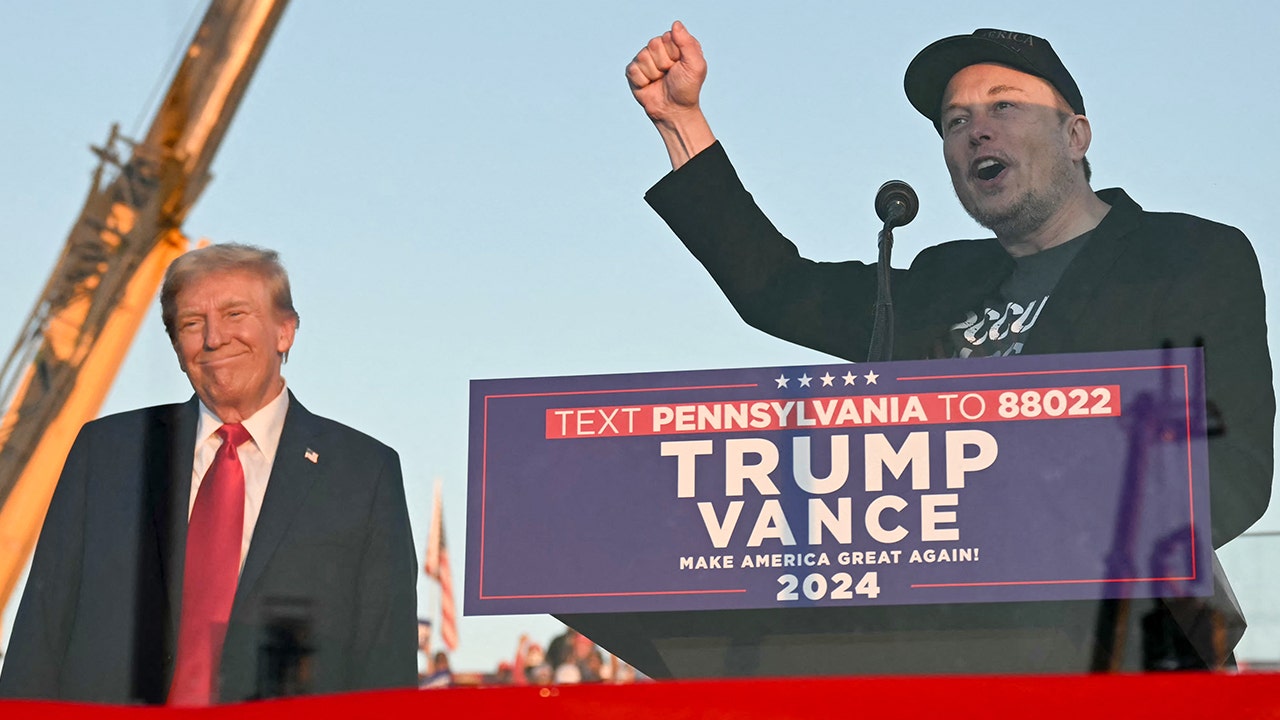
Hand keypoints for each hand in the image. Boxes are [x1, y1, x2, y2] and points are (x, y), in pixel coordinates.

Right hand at [625, 21, 714, 169]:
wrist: (674, 110)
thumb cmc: (687, 88)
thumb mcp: (695, 65)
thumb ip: (688, 43)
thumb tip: (675, 24)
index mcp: (674, 43)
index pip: (667, 37)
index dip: (674, 53)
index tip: (680, 65)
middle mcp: (658, 48)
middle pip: (653, 45)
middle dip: (663, 63)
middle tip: (670, 74)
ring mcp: (644, 59)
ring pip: (643, 57)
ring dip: (654, 73)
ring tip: (660, 80)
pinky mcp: (633, 72)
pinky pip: (634, 70)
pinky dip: (643, 81)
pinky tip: (649, 85)